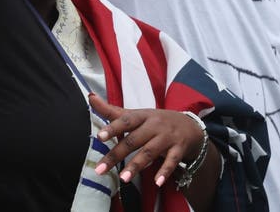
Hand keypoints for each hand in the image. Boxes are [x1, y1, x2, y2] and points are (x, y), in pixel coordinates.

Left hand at [88, 93, 204, 187]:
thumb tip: (90, 97)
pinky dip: (164, 172)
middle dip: (117, 154)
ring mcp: (167, 137)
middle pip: (134, 140)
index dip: (112, 127)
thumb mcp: (137, 114)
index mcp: (142, 115)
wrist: (189, 125)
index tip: (99, 136)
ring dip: (136, 166)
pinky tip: (157, 182)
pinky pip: (172, 161)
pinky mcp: (179, 149)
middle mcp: (154, 125)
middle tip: (101, 168)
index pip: (126, 120)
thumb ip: (112, 110)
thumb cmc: (155, 121)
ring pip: (150, 152)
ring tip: (123, 179)